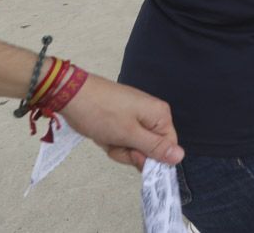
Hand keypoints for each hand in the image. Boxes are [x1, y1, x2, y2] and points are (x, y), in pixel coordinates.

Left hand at [59, 73, 183, 170]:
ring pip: (134, 147)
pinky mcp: (123, 119)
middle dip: (130, 152)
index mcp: (160, 115)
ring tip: (107, 136)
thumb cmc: (101, 113)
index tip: (133, 156)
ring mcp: (137, 116)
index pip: (168, 147)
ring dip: (118, 148)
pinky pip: (124, 140)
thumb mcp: (129, 135)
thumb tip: (180, 156)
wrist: (72, 95)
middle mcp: (152, 115)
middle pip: (150, 148)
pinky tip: (103, 134)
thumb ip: (155, 147)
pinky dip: (112, 141)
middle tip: (116, 143)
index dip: (151, 157)